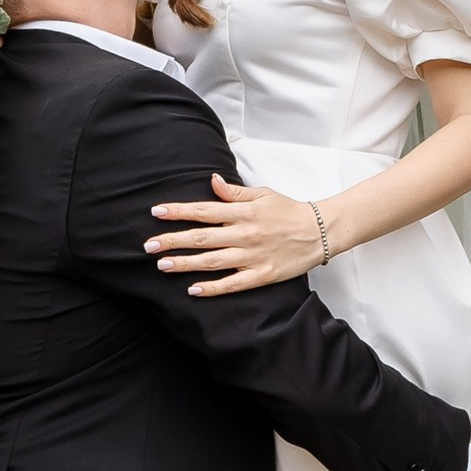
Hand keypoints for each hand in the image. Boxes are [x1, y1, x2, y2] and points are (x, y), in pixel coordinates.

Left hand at [143, 173, 328, 295]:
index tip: (156, 212)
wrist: (321, 231)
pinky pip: (233, 284)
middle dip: (173, 241)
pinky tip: (193, 289)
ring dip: (185, 264)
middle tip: (148, 245)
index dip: (178, 211)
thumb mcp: (263, 194)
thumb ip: (235, 193)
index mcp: (244, 212)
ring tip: (162, 265)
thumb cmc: (289, 211)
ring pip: (213, 262)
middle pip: (202, 238)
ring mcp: (253, 257)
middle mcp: (245, 234)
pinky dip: (213, 288)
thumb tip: (212, 181)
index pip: (204, 211)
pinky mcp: (262, 275)